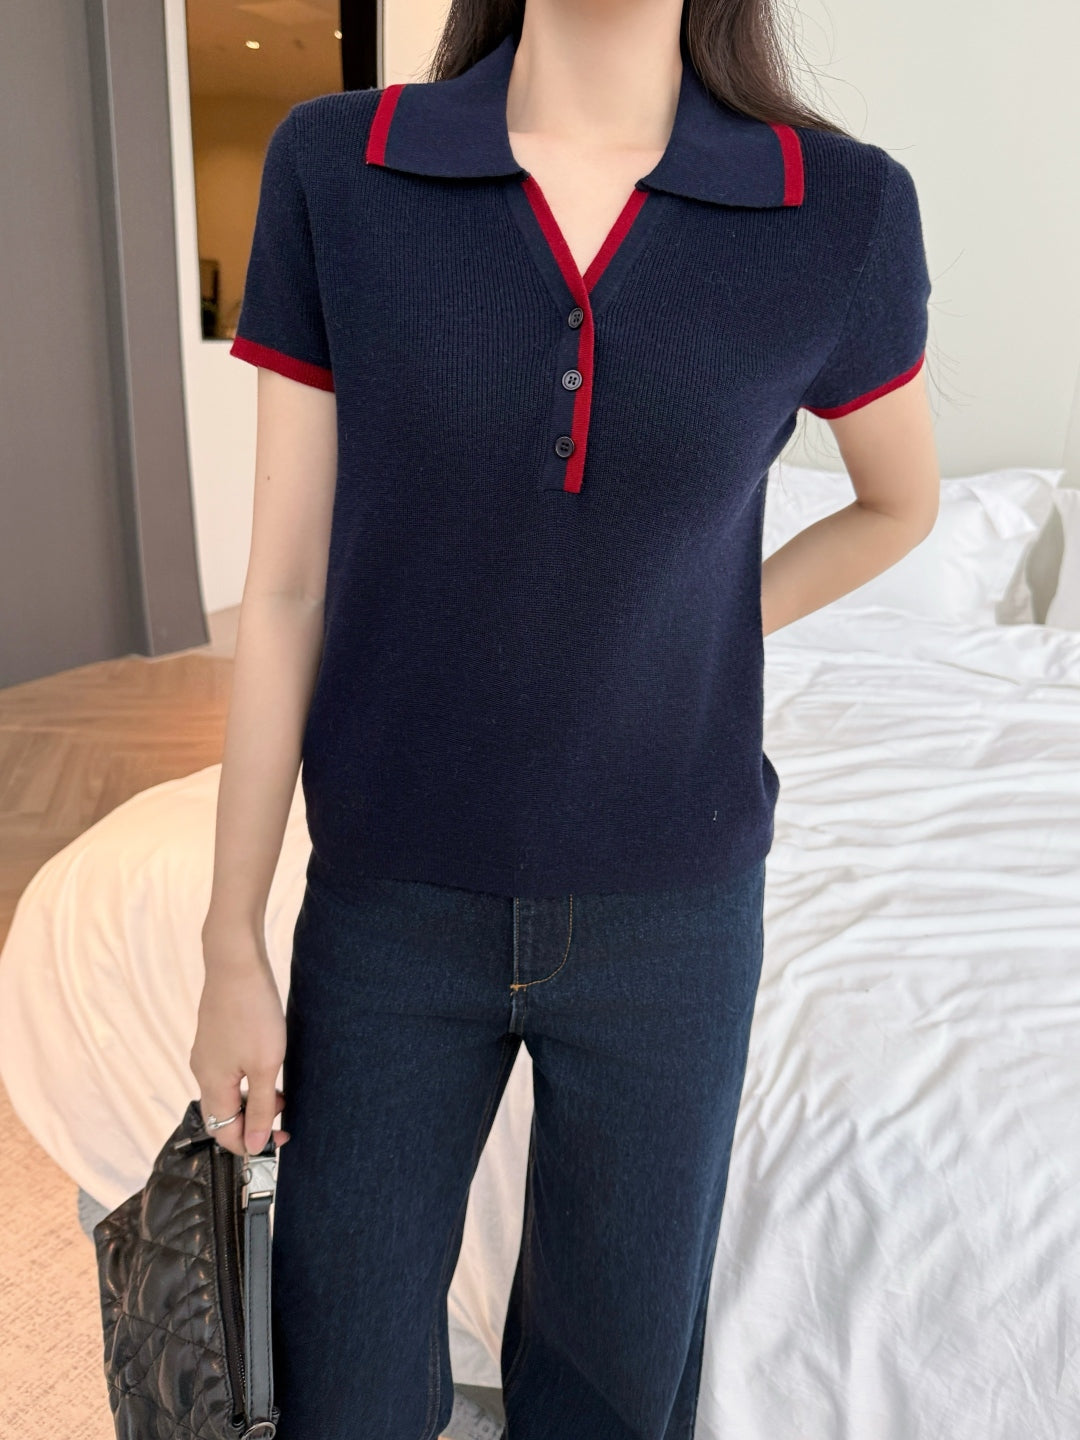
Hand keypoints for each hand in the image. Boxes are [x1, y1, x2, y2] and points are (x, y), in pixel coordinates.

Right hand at [190, 921, 291, 1157]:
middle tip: (282, 1106)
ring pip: (227, 1093)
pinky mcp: (214, 1038)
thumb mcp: (265, 1065)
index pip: (224, 1135)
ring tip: (278, 1086)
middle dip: (253, 1121)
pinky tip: (266, 1063)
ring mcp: (206, 1054)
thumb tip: (253, 1146)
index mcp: (211, 1085)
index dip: (252, 1144)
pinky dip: (247, 1079)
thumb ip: (258, 1108)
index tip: (282, 1138)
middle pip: (223, 1116)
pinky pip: (227, 1073)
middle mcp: (202, 1072)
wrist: (236, 963)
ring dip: (252, 1098)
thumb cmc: (252, 1013)